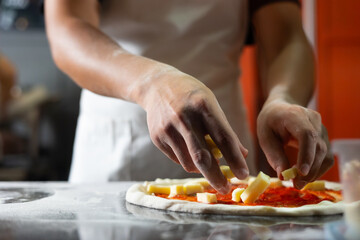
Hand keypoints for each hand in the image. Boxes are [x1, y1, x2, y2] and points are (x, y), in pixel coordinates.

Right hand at [142, 68, 248, 193]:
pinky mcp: (157, 137)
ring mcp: (168, 128)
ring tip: (208, 163)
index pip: (223, 138)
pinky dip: (188, 161)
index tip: (244, 175)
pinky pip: (177, 159)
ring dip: (202, 169)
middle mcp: (184, 118)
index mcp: (203, 106)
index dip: (235, 159)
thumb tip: (242, 154)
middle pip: (203, 157)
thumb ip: (225, 130)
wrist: (157, 86)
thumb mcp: (211, 104)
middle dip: (217, 177)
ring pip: (189, 163)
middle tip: (226, 189)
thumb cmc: (191, 96)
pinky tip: (189, 149)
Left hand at [257, 100, 333, 188]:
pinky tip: (305, 176)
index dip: (306, 154)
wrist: (280, 109)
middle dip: (309, 170)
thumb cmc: (270, 123)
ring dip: (315, 172)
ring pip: (326, 154)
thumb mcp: (265, 137)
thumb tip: (283, 176)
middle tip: (296, 185)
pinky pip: (326, 156)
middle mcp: (313, 120)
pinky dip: (318, 169)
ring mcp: (322, 128)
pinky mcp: (324, 137)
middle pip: (318, 147)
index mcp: (295, 115)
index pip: (307, 134)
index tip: (301, 172)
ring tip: (299, 183)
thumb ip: (274, 155)